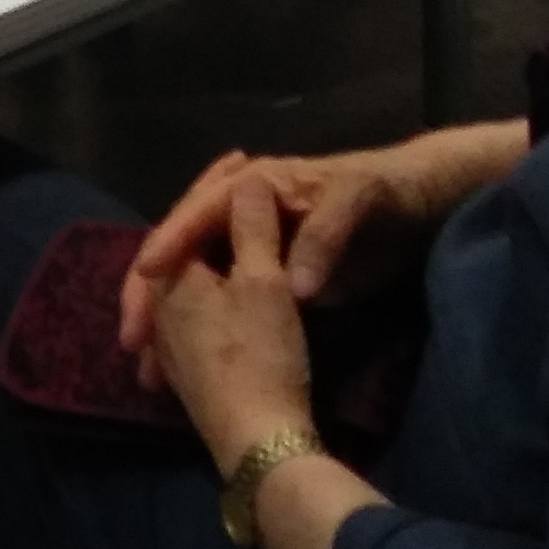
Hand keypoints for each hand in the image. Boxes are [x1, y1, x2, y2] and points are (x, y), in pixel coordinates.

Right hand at [119, 131, 494, 359]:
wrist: (416, 205)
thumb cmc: (383, 195)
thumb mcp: (357, 204)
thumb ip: (324, 239)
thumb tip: (294, 286)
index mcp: (257, 186)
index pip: (198, 213)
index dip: (169, 244)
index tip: (146, 280)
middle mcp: (242, 213)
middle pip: (179, 250)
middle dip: (148, 293)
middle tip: (132, 338)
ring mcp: (251, 245)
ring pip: (190, 281)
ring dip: (164, 318)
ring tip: (146, 363)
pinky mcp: (264, 275)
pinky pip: (215, 299)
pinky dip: (193, 328)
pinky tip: (179, 362)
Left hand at [150, 176, 318, 467]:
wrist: (261, 442)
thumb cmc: (262, 353)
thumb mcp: (266, 281)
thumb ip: (253, 225)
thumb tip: (246, 175)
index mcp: (173, 278)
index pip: (186, 217)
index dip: (217, 186)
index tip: (240, 160)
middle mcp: (162, 309)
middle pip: (177, 252)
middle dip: (202, 222)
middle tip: (232, 189)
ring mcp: (171, 347)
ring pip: (181, 286)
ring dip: (201, 258)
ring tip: (228, 237)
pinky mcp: (189, 375)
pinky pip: (190, 318)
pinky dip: (209, 294)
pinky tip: (228, 298)